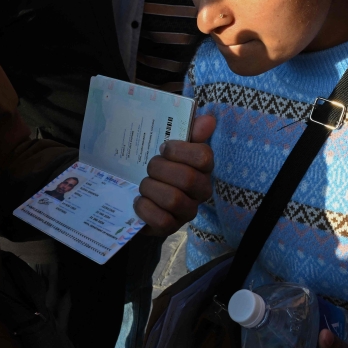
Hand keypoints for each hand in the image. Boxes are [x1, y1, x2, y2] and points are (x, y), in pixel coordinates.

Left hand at [134, 114, 215, 236]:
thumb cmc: (161, 168)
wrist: (143, 196)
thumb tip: (208, 119)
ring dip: (150, 188)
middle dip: (159, 169)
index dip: (179, 150)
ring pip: (173, 199)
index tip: (162, 148)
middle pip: (186, 178)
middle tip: (149, 167)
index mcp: (204, 168)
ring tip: (143, 184)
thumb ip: (190, 131)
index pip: (204, 156)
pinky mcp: (171, 228)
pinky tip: (139, 200)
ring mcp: (187, 211)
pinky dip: (145, 208)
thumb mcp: (172, 148)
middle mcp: (201, 191)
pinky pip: (161, 220)